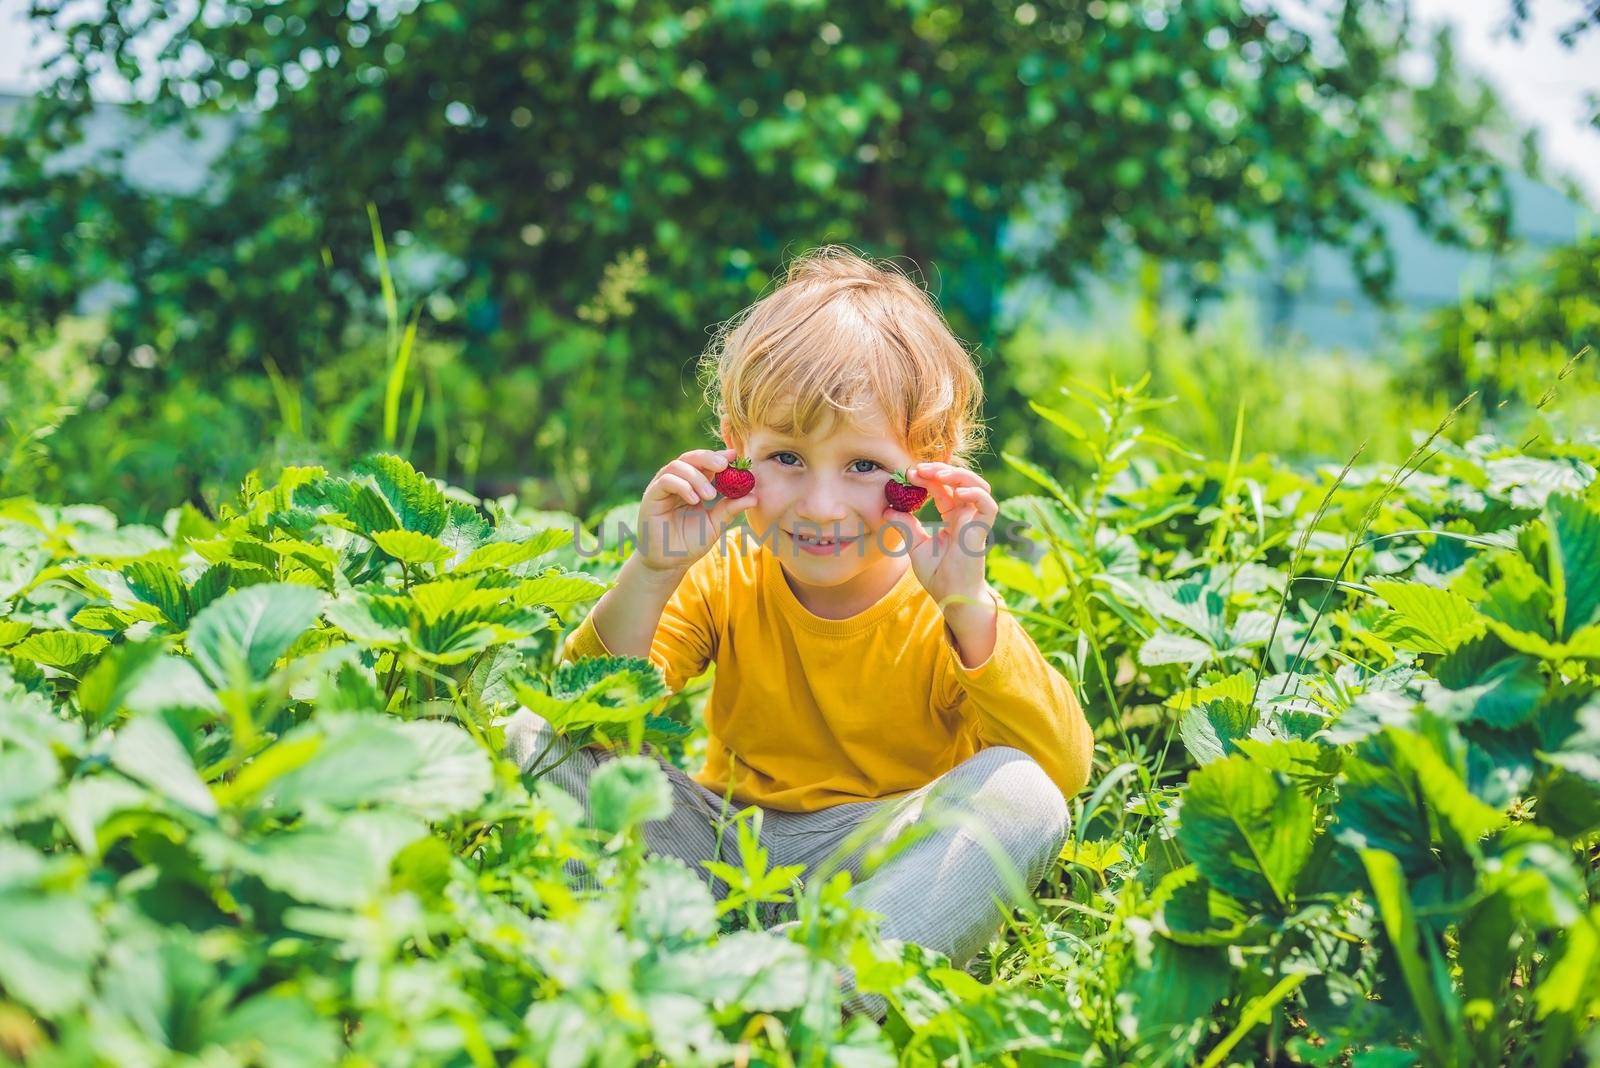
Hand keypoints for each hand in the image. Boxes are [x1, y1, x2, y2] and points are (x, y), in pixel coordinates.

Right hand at [635, 447, 756, 573]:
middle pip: (690, 458)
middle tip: (724, 465)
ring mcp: (662, 488)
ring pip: (678, 466)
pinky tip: (695, 500)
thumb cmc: (691, 543)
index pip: (704, 463)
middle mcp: (677, 482)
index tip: (735, 456)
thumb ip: (731, 508)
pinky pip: (666, 481)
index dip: (719, 457)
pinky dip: (683, 486)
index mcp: (692, 484)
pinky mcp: (651, 496)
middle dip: (708, 458)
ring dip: (697, 477)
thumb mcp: (716, 524)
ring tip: (710, 495)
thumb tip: (754, 496)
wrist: (670, 563)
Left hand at [881, 461, 997, 613]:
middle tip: (917, 469)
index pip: (942, 488)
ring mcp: (975, 521)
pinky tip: (956, 494)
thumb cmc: (937, 575)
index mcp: (952, 517)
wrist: (951, 596)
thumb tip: (887, 509)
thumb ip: (905, 526)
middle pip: (959, 481)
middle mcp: (965, 515)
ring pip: (977, 486)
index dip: (927, 478)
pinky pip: (987, 505)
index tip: (908, 474)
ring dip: (958, 475)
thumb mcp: (915, 545)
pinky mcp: (982, 530)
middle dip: (940, 470)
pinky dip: (975, 494)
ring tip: (937, 474)